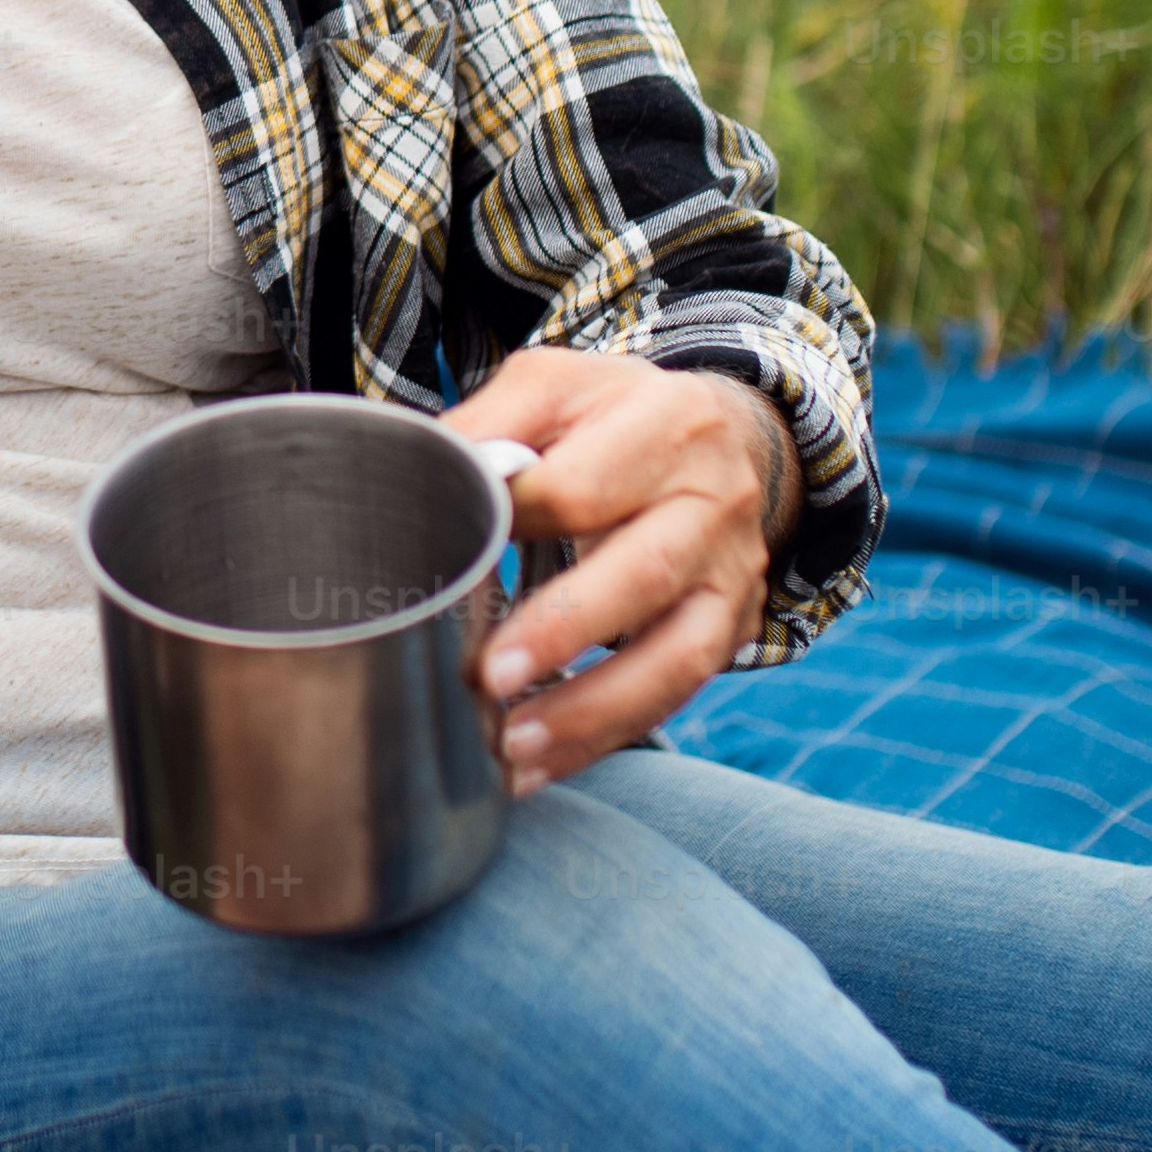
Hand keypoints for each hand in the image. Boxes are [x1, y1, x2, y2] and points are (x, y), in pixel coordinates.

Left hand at [447, 348, 789, 791]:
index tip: (449, 560)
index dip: (512, 525)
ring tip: (516, 745)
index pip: (583, 486)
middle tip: (488, 678)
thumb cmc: (615, 414)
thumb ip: (489, 424)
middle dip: (562, 633)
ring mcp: (732, 571)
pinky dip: (609, 734)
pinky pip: (680, 692)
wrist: (730, 436)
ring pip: (678, 654)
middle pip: (643, 573)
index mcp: (664, 423)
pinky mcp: (737, 625)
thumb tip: (414, 472)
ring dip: (593, 709)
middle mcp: (714, 499)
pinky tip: (545, 763)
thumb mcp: (554, 388)